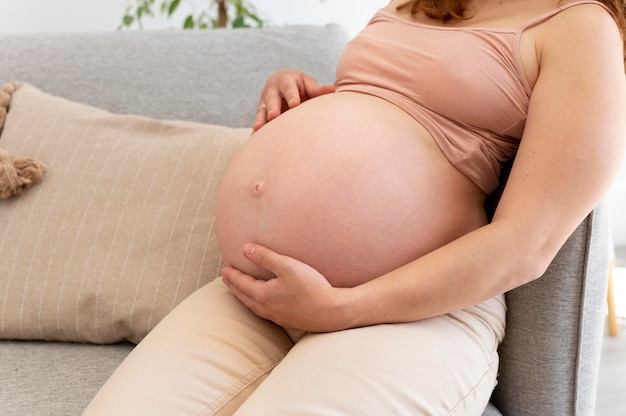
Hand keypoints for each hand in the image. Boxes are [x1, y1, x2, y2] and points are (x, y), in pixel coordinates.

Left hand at [221, 243, 349, 331]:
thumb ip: (266, 256)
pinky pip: (263, 311)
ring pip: (253, 306)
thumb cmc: (311, 287)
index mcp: (263, 295)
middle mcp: (266, 308)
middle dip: (234, 286)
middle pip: (244, 296)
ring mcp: (276, 316)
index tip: (224, 268)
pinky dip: (256, 303)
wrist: (332, 312)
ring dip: (244, 296)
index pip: (241, 283)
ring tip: (240, 290)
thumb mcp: (288, 266)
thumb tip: (245, 249)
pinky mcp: (287, 320)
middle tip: (226, 278)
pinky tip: (263, 302)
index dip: (232, 275)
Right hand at [253, 69, 335, 130]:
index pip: (289, 88)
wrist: (281, 82)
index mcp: (285, 81)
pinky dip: (257, 130)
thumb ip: (317, 89)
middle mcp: (272, 90)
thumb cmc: (299, 85)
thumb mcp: (307, 84)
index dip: (291, 96)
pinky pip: (259, 122)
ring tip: (258, 129)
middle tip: (273, 116)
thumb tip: (332, 89)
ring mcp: (264, 102)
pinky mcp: (261, 113)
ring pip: (262, 111)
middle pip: (272, 99)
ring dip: (260, 120)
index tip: (294, 105)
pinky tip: (254, 140)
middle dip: (272, 108)